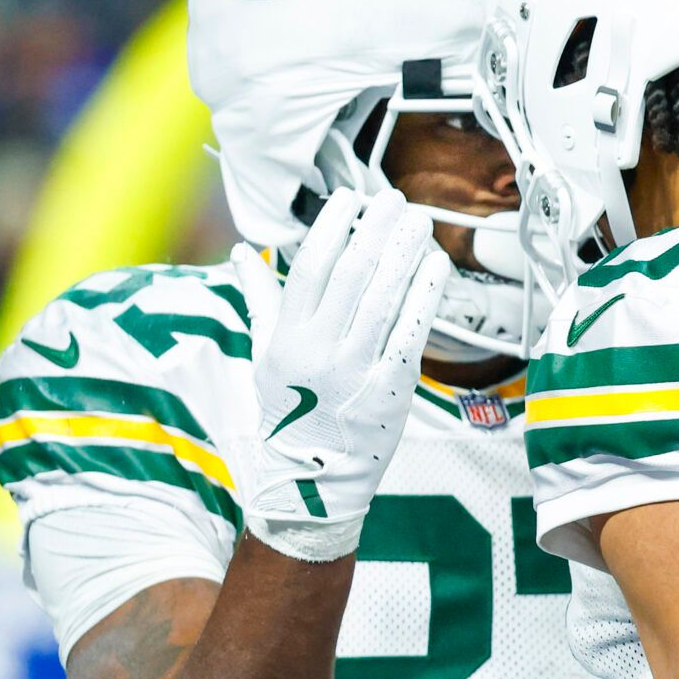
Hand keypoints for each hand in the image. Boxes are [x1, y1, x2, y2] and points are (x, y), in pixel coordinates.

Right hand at [231, 188, 449, 560]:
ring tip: (420, 222)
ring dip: (405, 252)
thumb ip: (259, 298)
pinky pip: (412, 330)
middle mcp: (320, 351)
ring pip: (385, 297)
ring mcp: (357, 371)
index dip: (333, 226)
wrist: (313, 480)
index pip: (311, 267)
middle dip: (376, 230)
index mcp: (286, 338)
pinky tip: (436, 265)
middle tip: (395, 200)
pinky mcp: (391, 389)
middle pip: (353, 274)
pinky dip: (426, 293)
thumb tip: (242, 251)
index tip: (352, 198)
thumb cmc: (290, 411)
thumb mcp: (265, 356)